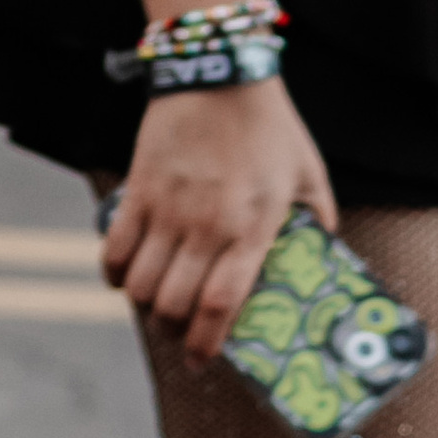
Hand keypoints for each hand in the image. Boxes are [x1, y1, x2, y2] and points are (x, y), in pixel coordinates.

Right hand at [103, 77, 335, 359]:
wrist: (219, 74)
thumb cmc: (270, 126)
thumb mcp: (309, 174)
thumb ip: (318, 219)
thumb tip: (323, 253)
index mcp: (253, 229)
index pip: (221, 305)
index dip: (206, 344)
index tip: (202, 363)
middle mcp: (207, 227)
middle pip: (175, 305)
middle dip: (174, 332)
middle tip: (179, 334)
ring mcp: (169, 209)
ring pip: (143, 284)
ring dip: (145, 306)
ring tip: (155, 307)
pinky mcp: (140, 189)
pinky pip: (116, 247)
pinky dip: (114, 273)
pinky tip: (123, 279)